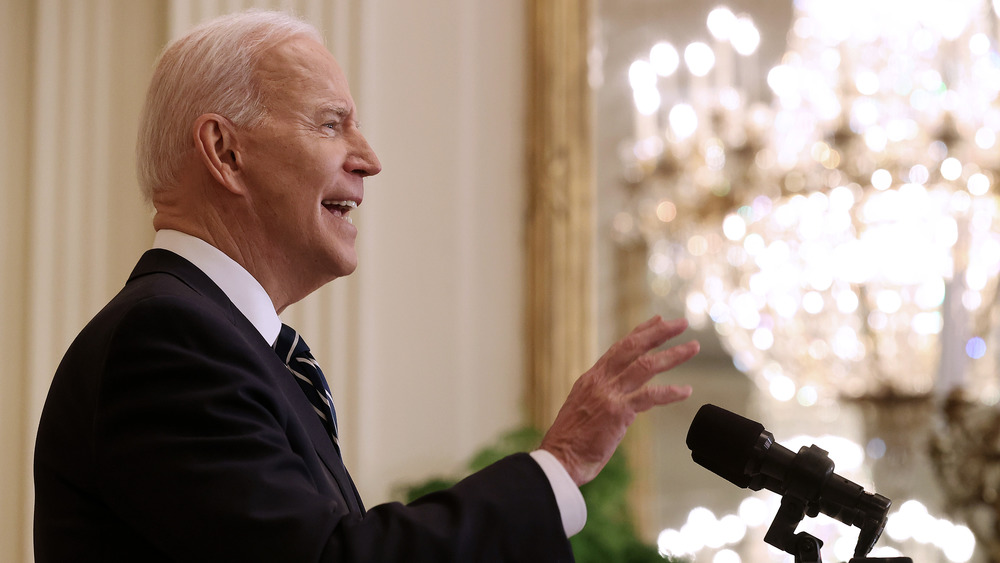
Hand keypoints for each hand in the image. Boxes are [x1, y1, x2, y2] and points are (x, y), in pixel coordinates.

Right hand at [539, 316, 699, 486]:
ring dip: (673, 354)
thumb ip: (601, 397)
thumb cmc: (571, 442)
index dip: (640, 332)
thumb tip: (617, 398)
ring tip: (693, 347)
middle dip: (659, 332)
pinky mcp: (617, 412)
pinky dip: (670, 392)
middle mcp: (599, 381)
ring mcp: (608, 394)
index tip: (658, 321)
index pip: (619, 348)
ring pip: (646, 365)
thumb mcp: (583, 409)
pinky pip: (649, 396)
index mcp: (591, 379)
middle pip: (633, 347)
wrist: (559, 460)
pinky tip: (686, 390)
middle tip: (681, 323)